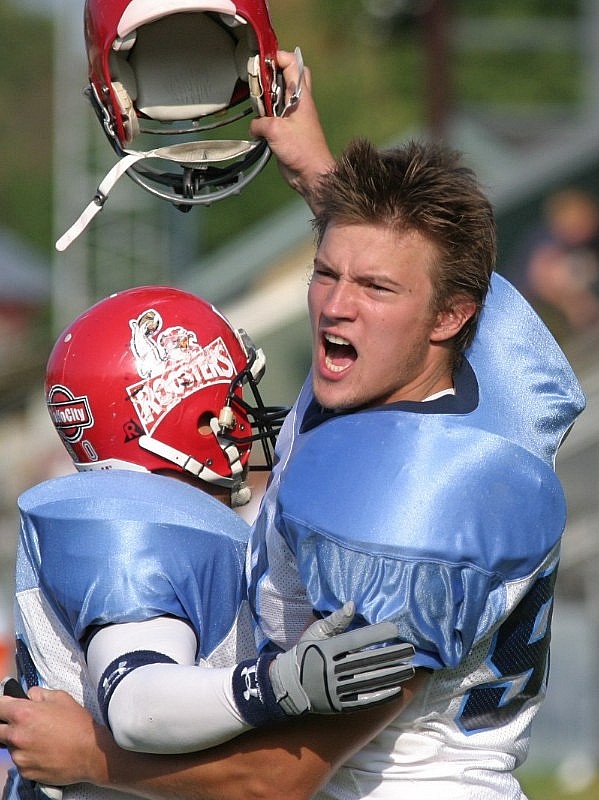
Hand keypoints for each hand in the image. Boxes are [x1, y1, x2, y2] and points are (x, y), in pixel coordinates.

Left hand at [0, 687, 109, 787]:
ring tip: (41, 739)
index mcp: (23, 714)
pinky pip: (20, 761)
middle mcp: (17, 736)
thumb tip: (29, 696)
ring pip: (10, 747)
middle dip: (7, 725)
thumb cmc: (78, 724)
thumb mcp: (62, 697)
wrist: (91, 752)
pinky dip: (28, 756)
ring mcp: (19, 757)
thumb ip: (39, 694)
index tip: (8, 706)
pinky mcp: (25, 772)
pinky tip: (45, 751)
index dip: (4, 705)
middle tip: (24, 724)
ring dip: (20, 742)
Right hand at [250, 49, 333, 207]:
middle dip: (272, 76)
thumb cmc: (302, 150)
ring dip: (266, 101)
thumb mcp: (275, 130)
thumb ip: (260, 122)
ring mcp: (293, 117)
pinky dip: (264, 120)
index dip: (279, 58)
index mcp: (301, 96)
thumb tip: (255, 126)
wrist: (311, 174)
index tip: (263, 62)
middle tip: (260, 82)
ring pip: (278, 98)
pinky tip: (259, 127)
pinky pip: (273, 119)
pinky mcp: (286, 131)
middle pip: (288, 77)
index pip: (294, 64)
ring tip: (258, 107)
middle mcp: (298, 103)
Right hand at [270, 601, 415, 714]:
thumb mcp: (316, 633)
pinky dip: (380, 696)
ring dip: (391, 676)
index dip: (376, 634)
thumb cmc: (306, 652)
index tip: (395, 629)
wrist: (288, 684)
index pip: (356, 640)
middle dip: (391, 656)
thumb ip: (335, 620)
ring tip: (409, 669)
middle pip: (366, 662)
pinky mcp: (337, 705)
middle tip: (411, 650)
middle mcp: (330, 669)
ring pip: (368, 682)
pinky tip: (396, 689)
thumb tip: (352, 605)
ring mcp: (334, 689)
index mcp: (326, 649)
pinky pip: (362, 701)